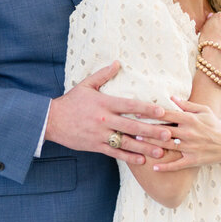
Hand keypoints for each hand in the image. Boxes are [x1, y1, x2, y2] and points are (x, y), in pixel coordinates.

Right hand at [46, 61, 170, 164]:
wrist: (51, 120)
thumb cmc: (71, 101)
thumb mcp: (86, 84)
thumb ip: (103, 74)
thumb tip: (117, 62)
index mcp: (104, 103)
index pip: (130, 105)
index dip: (147, 108)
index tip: (162, 111)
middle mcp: (104, 119)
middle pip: (132, 126)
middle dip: (152, 131)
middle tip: (168, 134)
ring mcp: (100, 134)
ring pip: (127, 142)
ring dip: (145, 147)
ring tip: (160, 151)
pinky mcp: (95, 146)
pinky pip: (115, 152)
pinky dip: (129, 156)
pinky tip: (142, 159)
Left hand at [141, 96, 220, 171]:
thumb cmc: (215, 125)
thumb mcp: (204, 110)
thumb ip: (187, 104)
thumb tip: (171, 97)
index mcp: (190, 119)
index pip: (167, 115)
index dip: (151, 113)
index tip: (136, 112)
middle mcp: (189, 133)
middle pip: (163, 130)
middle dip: (146, 129)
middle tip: (130, 127)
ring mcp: (190, 148)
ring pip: (166, 146)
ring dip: (150, 144)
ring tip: (137, 141)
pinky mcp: (192, 161)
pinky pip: (176, 165)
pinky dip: (164, 167)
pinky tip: (153, 167)